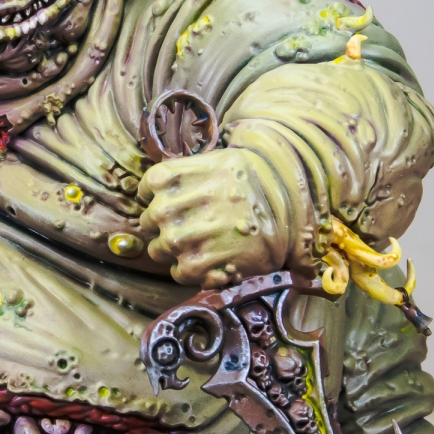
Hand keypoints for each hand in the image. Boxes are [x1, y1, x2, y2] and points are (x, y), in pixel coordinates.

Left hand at [138, 148, 282, 287]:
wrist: (287, 207)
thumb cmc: (251, 182)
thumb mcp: (216, 162)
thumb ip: (184, 174)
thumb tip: (159, 190)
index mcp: (170, 178)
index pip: (146, 189)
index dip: (161, 197)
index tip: (178, 201)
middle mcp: (167, 207)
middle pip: (148, 222)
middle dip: (166, 225)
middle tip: (193, 224)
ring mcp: (178, 238)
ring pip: (158, 250)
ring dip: (175, 250)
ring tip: (202, 244)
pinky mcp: (193, 265)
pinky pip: (177, 272)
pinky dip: (190, 269)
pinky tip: (211, 258)